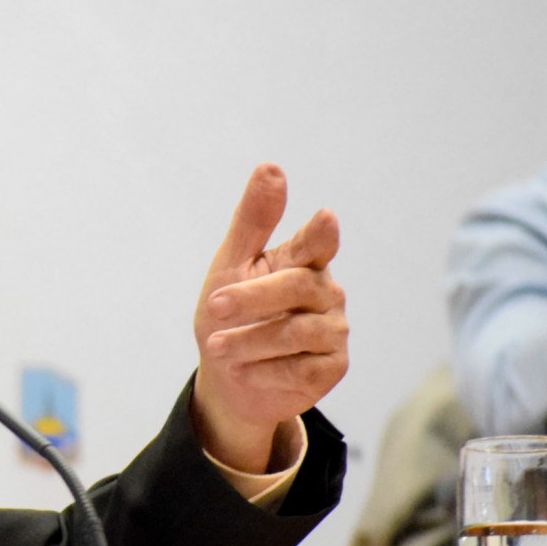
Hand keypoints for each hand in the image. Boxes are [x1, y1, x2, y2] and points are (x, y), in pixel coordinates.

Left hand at [191, 164, 348, 472]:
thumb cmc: (230, 313)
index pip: (316, 243)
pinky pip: (303, 369)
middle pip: (296, 286)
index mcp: (302, 261)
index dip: (320, 234)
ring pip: (297, 331)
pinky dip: (265, 370)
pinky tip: (243, 370)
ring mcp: (333, 330)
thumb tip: (270, 167)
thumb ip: (253, 220)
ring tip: (217, 346)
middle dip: (251, 298)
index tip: (325, 219)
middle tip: (213, 305)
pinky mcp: (332, 367)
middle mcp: (324, 292)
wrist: (229, 377)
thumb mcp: (232, 264)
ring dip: (248, 340)